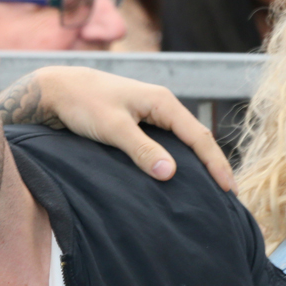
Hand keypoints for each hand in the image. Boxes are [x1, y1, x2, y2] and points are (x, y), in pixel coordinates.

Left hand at [0, 66, 235, 190]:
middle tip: (226, 196)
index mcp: (162, 102)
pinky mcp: (136, 124)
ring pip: (179, 143)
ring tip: (206, 192)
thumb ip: (141, 150)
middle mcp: (160, 106)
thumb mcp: (113, 128)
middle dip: (211, 166)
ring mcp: (148, 115)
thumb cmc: (83, 104)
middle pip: (194, 140)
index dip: (216, 164)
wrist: (56, 89)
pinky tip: (174, 179)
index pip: (198, 136)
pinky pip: (163, 144)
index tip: (228, 190)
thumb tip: (170, 173)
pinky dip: (173, 161)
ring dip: (193, 165)